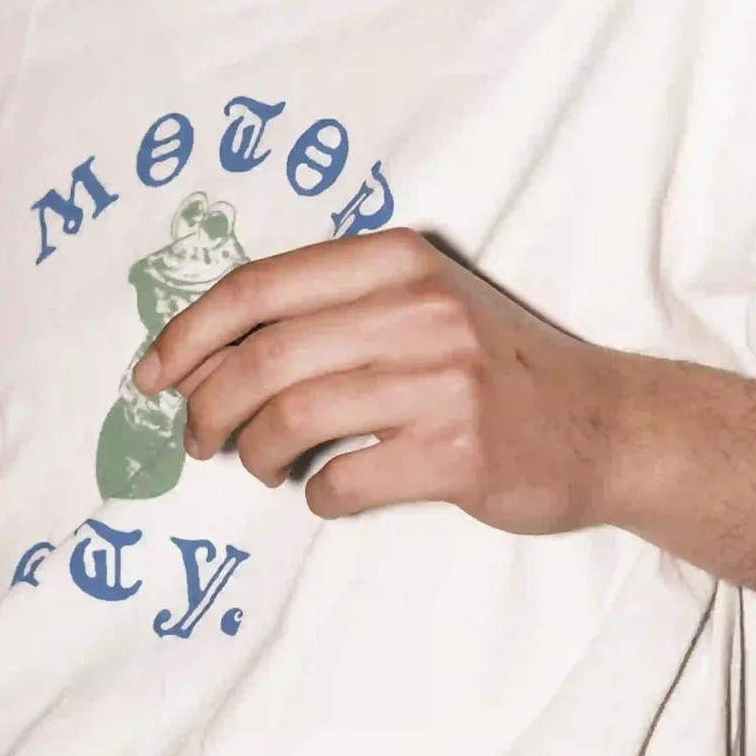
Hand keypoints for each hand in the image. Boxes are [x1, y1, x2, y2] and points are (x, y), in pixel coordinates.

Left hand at [131, 229, 625, 530]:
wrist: (606, 423)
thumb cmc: (495, 366)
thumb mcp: (423, 302)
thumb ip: (332, 310)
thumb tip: (205, 355)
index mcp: (397, 260)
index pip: (259, 286)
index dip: (188, 333)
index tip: (150, 376)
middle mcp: (419, 308)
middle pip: (263, 357)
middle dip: (207, 407)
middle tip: (198, 439)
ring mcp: (442, 381)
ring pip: (291, 419)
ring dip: (254, 455)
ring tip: (260, 468)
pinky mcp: (457, 452)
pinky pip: (342, 480)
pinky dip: (316, 494)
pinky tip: (329, 491)